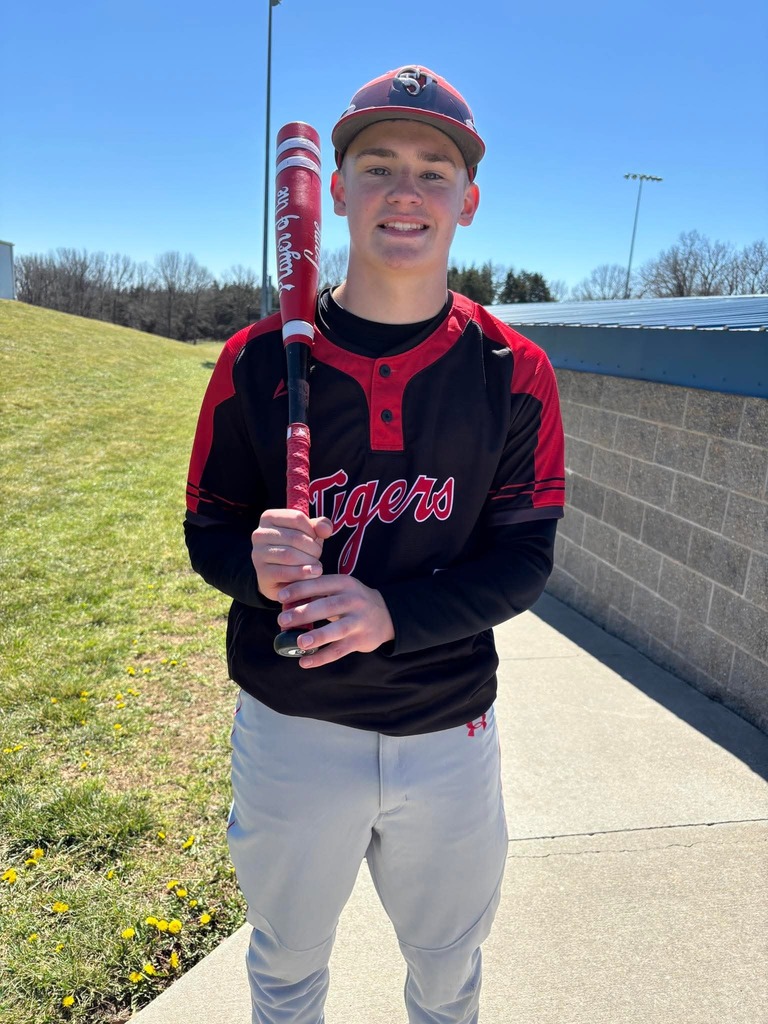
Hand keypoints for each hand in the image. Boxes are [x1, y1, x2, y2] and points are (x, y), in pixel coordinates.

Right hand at [251, 509, 332, 603]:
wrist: (283, 579)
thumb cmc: (298, 549)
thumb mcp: (310, 534)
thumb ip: (320, 527)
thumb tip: (325, 530)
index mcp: (269, 517)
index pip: (297, 517)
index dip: (313, 530)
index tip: (317, 539)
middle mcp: (259, 534)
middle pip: (294, 537)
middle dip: (313, 548)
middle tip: (318, 556)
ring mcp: (258, 554)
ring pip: (289, 555)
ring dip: (309, 561)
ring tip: (317, 566)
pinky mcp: (262, 573)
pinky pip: (285, 572)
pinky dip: (302, 574)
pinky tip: (313, 574)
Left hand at [276, 574, 394, 668]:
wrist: (385, 615)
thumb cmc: (352, 601)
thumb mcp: (340, 589)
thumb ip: (318, 593)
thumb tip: (286, 604)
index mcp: (345, 584)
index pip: (321, 584)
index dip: (300, 589)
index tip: (281, 596)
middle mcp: (353, 601)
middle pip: (327, 606)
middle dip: (304, 613)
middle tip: (283, 620)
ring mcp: (358, 622)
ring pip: (337, 630)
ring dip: (318, 636)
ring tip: (299, 642)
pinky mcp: (360, 640)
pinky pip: (339, 650)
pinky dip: (321, 658)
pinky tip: (305, 662)